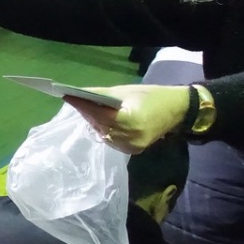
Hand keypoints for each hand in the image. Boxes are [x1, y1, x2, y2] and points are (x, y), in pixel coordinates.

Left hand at [62, 85, 191, 154]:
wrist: (177, 110)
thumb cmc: (152, 96)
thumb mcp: (126, 92)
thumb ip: (102, 95)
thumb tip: (79, 94)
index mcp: (130, 121)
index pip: (99, 114)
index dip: (82, 105)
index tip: (66, 96)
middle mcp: (130, 138)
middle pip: (99, 125)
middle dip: (86, 113)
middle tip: (74, 100)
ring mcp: (131, 147)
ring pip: (103, 134)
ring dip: (93, 122)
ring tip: (84, 109)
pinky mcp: (133, 151)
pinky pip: (111, 140)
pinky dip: (103, 129)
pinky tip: (98, 120)